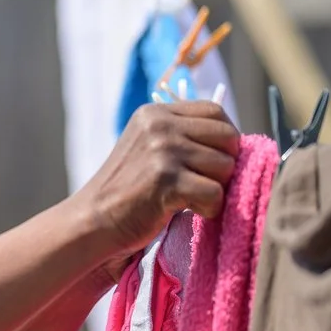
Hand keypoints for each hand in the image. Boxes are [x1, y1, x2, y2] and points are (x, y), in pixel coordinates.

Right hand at [73, 101, 240, 268]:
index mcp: (155, 112)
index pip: (215, 111)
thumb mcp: (148, 146)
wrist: (94, 219)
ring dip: (216, 189)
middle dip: (225, 164)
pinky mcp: (166, 180)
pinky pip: (215, 193)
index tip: (212, 160)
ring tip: (189, 198)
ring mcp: (162, 151)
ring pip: (226, 166)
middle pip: (228, 137)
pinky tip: (188, 210)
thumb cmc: (127, 189)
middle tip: (204, 182)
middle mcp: (159, 125)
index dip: (224, 138)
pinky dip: (208, 209)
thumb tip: (235, 141)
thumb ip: (182, 135)